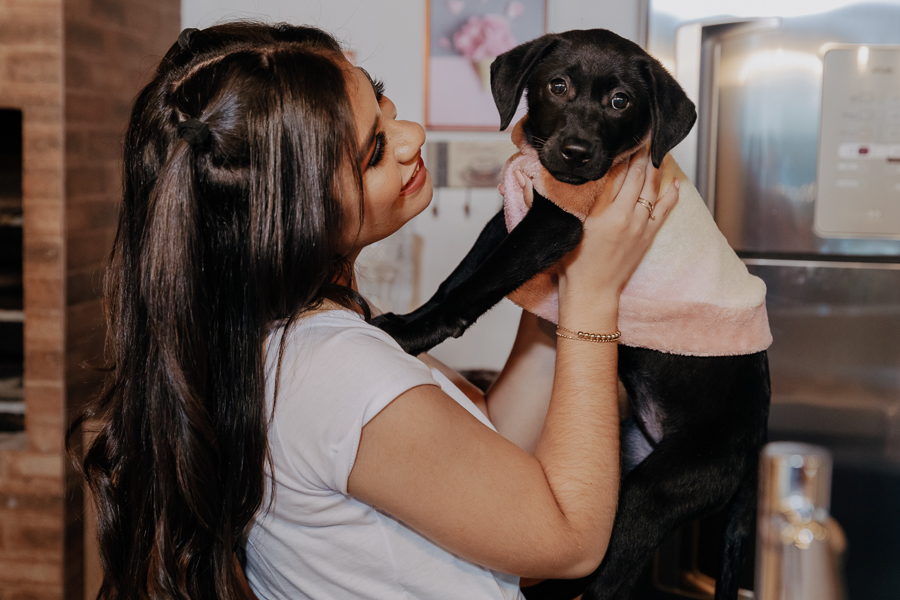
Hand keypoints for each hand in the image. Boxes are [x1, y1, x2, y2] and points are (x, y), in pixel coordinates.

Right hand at [558, 146, 678, 314]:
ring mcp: (639, 227)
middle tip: (643, 134)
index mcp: (601, 213)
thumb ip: (552, 201)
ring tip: (656, 149)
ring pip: (652, 189)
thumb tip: (532, 178)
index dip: (620, 153)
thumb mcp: (563, 228)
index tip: (622, 137)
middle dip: (640, 153)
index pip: (614, 173)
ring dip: (655, 168)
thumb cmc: (572, 264)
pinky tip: (674, 181)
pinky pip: (664, 210)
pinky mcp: (647, 237)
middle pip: (636, 176)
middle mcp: (624, 216)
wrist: (592, 294)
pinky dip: (671, 194)